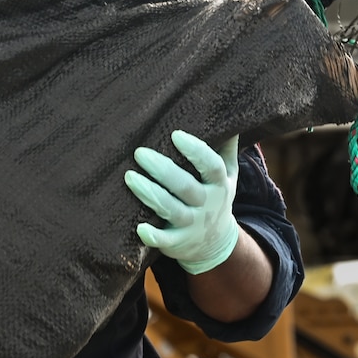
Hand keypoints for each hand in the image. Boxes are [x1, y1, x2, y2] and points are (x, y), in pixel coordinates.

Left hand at [124, 131, 239, 274]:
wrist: (216, 244)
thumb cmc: (215, 197)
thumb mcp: (228, 174)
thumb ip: (225, 147)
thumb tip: (226, 113)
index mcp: (219, 184)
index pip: (211, 166)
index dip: (195, 151)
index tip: (175, 135)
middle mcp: (206, 204)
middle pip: (185, 187)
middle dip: (163, 170)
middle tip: (139, 152)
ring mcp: (191, 225)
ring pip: (170, 209)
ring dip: (150, 194)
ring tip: (128, 177)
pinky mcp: (177, 242)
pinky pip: (165, 241)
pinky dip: (153, 237)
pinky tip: (139, 228)